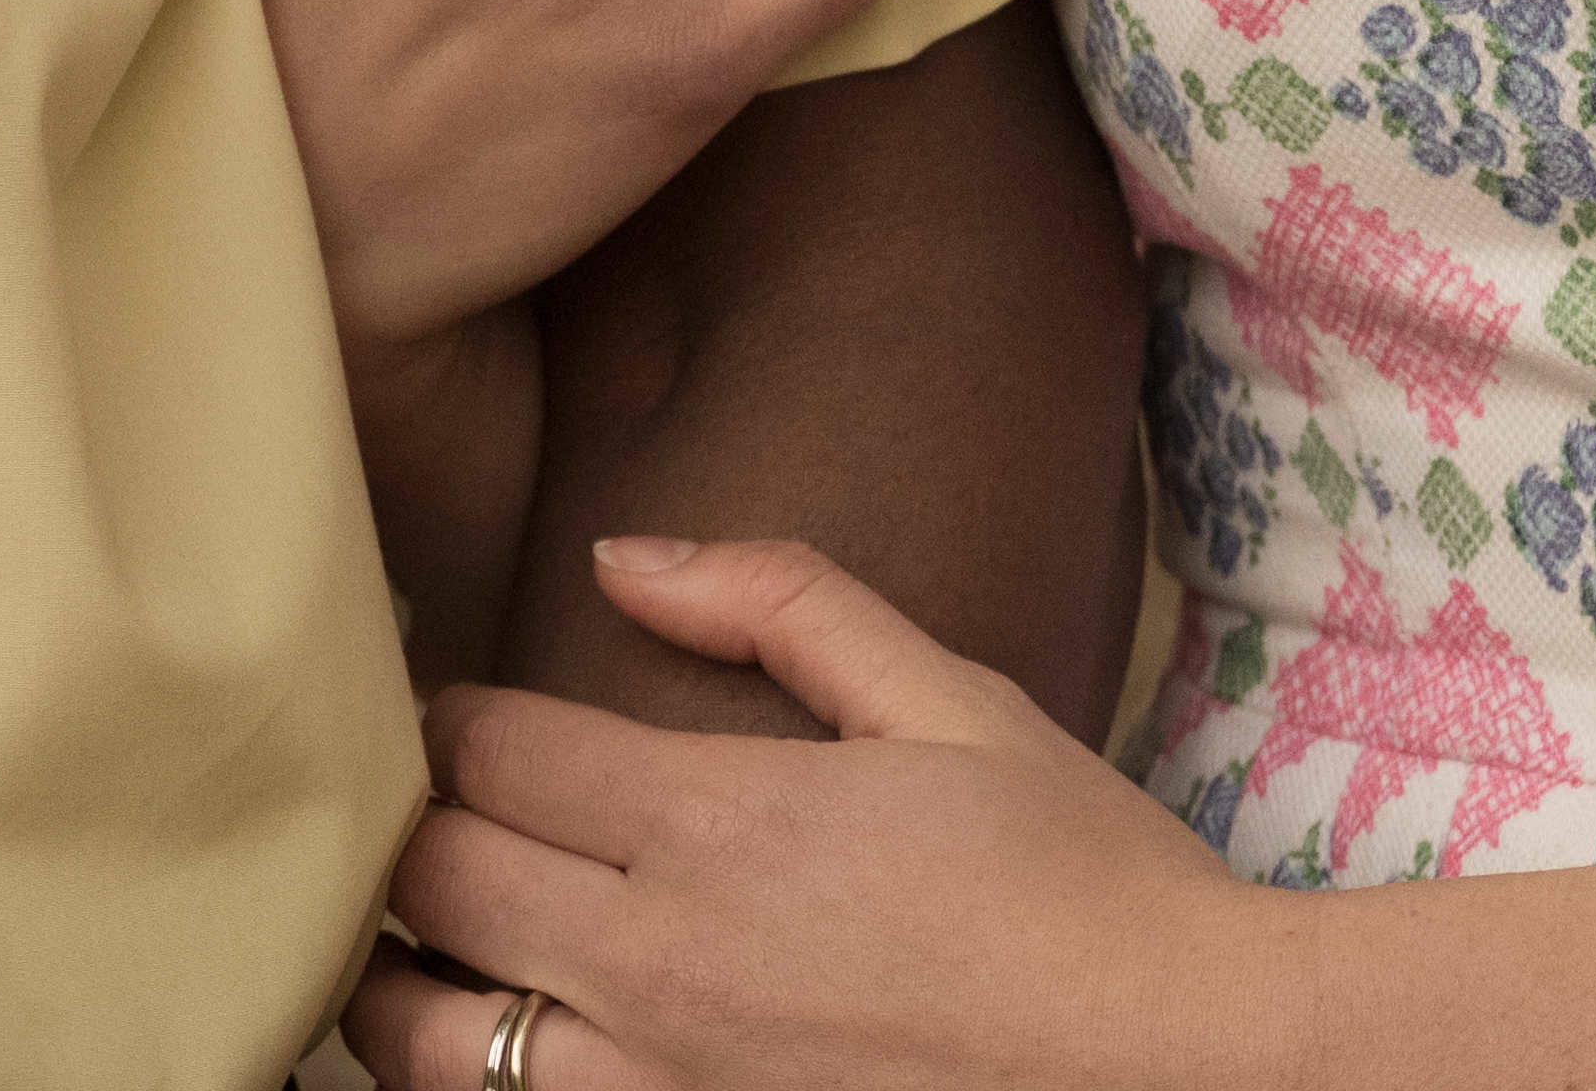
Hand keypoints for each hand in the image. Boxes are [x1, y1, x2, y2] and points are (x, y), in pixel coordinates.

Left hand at [356, 538, 1256, 1090]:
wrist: (1188, 1069)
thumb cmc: (1082, 885)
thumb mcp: (954, 701)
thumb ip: (781, 604)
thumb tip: (625, 557)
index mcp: (719, 823)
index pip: (484, 751)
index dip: (452, 718)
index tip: (470, 715)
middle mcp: (664, 967)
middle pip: (430, 882)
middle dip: (415, 832)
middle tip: (442, 813)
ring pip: (429, 1042)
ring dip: (407, 979)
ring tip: (435, 946)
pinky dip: (487, 1081)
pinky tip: (518, 1044)